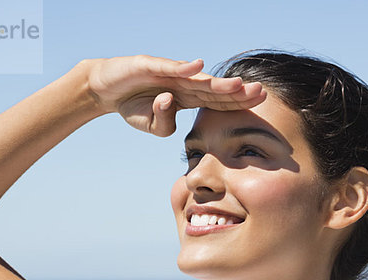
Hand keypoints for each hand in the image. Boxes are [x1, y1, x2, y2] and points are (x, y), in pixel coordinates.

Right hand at [83, 55, 266, 136]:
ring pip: (196, 78)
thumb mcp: (153, 126)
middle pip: (214, 89)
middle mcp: (183, 82)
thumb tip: (171, 102)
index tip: (260, 101)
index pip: (218, 100)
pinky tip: (198, 67)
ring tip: (238, 85)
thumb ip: (166, 124)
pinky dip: (182, 67)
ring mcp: (168, 72)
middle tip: (262, 92)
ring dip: (217, 82)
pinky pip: (167, 67)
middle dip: (238, 92)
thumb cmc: (134, 106)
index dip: (238, 101)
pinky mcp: (149, 64)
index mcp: (188, 98)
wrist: (106, 90)